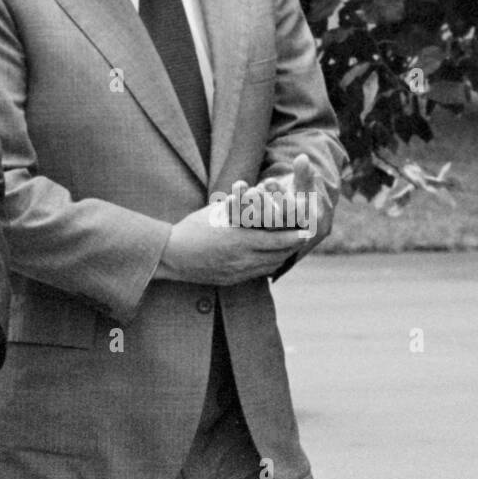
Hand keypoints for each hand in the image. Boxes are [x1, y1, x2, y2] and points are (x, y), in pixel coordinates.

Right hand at [156, 154, 324, 285]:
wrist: (172, 255)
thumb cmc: (192, 229)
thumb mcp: (217, 214)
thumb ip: (239, 209)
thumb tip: (257, 197)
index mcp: (238, 239)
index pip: (276, 241)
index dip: (293, 237)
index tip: (305, 231)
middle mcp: (241, 259)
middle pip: (277, 256)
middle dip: (292, 247)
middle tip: (303, 238)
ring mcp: (237, 272)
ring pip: (269, 267)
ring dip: (281, 257)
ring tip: (289, 248)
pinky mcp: (232, 280)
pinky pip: (257, 275)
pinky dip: (267, 265)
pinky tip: (269, 258)